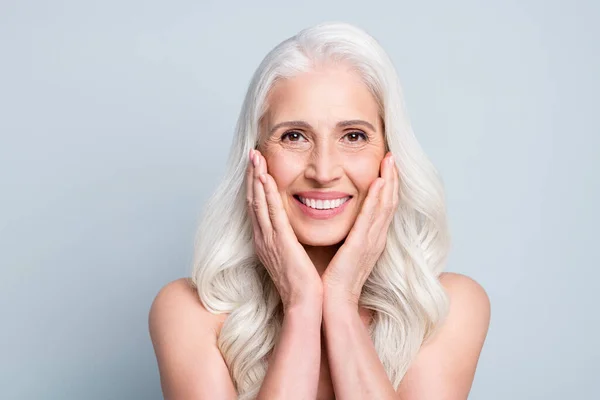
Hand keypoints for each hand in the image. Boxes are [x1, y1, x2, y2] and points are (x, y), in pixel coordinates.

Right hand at [246, 149, 322, 310]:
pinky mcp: (280, 242)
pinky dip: (267, 194)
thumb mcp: (293, 255)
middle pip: (253, 200)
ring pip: (259, 202)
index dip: (255, 185)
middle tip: (252, 153)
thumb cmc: (303, 282)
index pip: (258, 206)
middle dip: (252, 175)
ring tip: (255, 157)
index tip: (257, 165)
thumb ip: (290, 239)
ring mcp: (269, 240)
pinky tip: (265, 178)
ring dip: (256, 178)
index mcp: (266, 240)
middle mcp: (263, 238)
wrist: (304, 303)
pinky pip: (272, 213)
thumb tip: (295, 227)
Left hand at [321, 152, 399, 306]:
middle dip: (392, 177)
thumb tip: (340, 218)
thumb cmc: (334, 279)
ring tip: (389, 160)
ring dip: (388, 181)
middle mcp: (376, 238)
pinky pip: (371, 218)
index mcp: (371, 239)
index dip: (388, 185)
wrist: (333, 303)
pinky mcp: (361, 246)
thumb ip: (348, 235)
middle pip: (389, 202)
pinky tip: (378, 182)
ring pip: (385, 206)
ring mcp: (371, 242)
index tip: (386, 164)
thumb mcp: (345, 251)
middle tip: (392, 155)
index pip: (383, 206)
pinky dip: (376, 199)